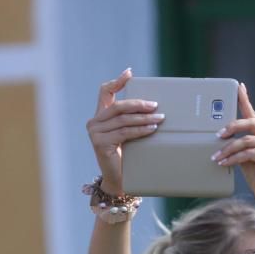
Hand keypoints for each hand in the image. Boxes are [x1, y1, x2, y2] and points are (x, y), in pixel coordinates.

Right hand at [85, 68, 163, 195]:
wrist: (119, 180)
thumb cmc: (127, 157)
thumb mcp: (127, 134)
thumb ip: (130, 120)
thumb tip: (152, 106)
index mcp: (100, 116)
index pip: (105, 92)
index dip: (117, 81)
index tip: (130, 73)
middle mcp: (94, 122)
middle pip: (118, 105)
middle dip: (138, 104)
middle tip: (155, 105)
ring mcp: (95, 133)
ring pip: (123, 119)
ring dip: (143, 118)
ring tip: (160, 118)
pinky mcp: (100, 143)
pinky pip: (124, 132)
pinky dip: (140, 130)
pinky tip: (152, 129)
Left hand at [213, 83, 254, 209]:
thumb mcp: (248, 159)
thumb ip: (242, 146)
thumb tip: (225, 137)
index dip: (246, 100)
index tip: (239, 87)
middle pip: (250, 123)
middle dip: (231, 127)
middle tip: (217, 135)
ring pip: (246, 140)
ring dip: (228, 149)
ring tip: (216, 157)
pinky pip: (248, 153)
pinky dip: (233, 158)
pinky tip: (224, 163)